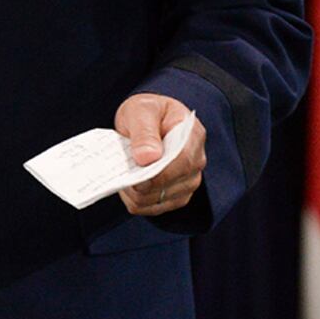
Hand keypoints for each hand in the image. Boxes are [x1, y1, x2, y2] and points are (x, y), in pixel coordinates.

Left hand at [114, 93, 206, 216]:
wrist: (147, 120)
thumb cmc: (146, 112)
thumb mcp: (141, 110)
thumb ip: (144, 131)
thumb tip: (148, 158)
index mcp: (192, 135)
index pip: (183, 162)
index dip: (158, 173)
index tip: (134, 172)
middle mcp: (197, 161)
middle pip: (170, 186)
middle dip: (141, 183)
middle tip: (122, 168)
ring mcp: (189, 181)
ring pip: (159, 200)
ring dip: (136, 193)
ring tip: (125, 173)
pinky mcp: (177, 196)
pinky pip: (153, 209)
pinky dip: (136, 201)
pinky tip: (129, 185)